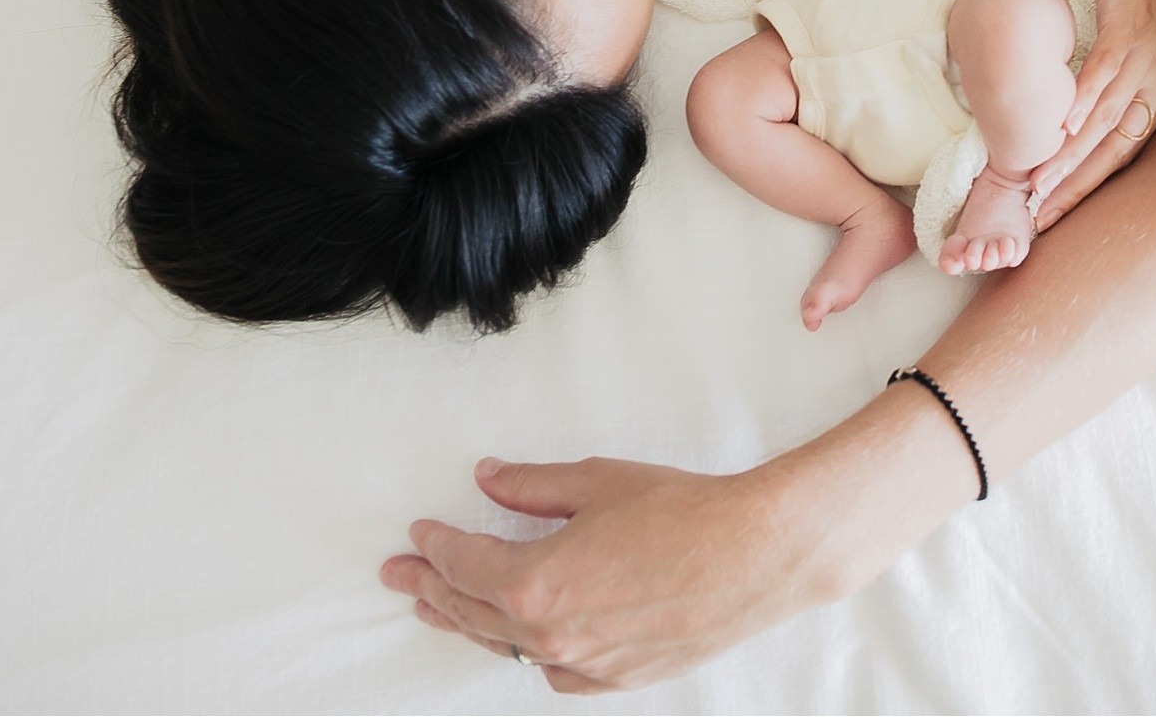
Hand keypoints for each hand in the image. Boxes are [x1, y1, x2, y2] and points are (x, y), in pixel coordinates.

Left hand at [381, 455, 823, 693]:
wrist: (754, 555)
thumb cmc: (684, 514)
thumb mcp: (596, 482)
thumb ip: (532, 486)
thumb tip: (490, 479)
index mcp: (536, 583)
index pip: (463, 564)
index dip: (434, 546)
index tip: (418, 533)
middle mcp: (552, 633)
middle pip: (472, 612)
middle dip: (430, 589)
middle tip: (401, 576)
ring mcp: (585, 663)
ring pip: (508, 647)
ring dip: (470, 623)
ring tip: (441, 608)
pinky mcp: (618, 677)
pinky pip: (554, 672)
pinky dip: (530, 652)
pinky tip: (520, 641)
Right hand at [1033, 0, 1155, 231]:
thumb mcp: (1124, 40)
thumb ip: (1105, 79)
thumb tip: (1070, 115)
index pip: (1122, 154)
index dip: (1087, 188)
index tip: (1052, 217)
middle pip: (1115, 147)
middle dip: (1075, 187)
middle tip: (1039, 217)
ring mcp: (1149, 53)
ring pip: (1106, 118)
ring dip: (1070, 155)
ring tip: (1038, 184)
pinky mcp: (1132, 25)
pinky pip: (1105, 70)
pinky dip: (1083, 101)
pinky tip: (1061, 127)